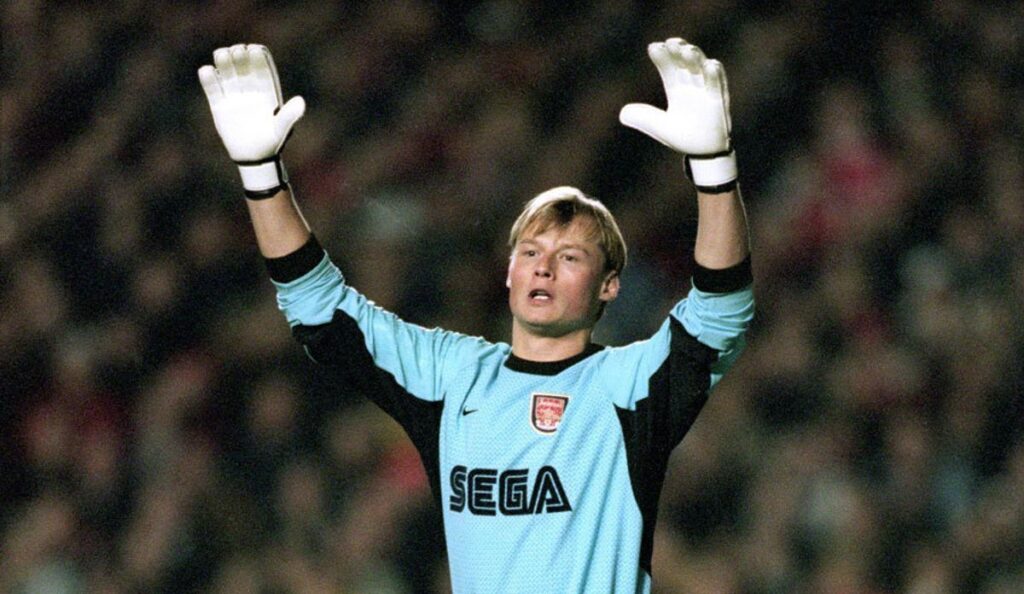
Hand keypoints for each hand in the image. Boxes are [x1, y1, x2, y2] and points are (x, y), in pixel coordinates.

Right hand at [198, 44, 304, 197]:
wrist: (253, 158)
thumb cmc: (271, 143)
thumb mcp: (281, 129)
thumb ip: (290, 115)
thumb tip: (301, 102)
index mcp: (267, 94)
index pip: (262, 73)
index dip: (258, 60)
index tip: (255, 49)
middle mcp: (250, 92)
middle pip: (244, 70)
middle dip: (240, 58)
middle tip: (237, 50)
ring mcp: (234, 98)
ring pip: (228, 76)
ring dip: (224, 64)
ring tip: (221, 53)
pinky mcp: (219, 107)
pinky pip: (213, 90)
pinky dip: (209, 80)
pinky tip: (206, 70)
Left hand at [620, 38, 736, 190]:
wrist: (703, 154)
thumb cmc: (683, 136)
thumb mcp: (659, 127)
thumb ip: (643, 118)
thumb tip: (622, 113)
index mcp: (676, 89)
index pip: (668, 68)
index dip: (662, 57)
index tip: (654, 47)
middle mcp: (691, 86)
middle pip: (685, 63)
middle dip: (678, 52)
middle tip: (671, 42)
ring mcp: (706, 91)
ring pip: (701, 68)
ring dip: (695, 58)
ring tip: (687, 50)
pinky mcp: (719, 101)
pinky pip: (718, 85)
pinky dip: (715, 75)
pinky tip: (710, 65)